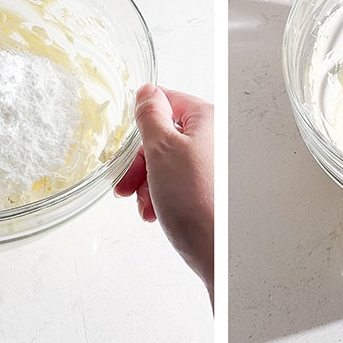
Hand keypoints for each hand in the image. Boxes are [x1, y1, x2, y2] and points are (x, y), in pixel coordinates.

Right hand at [116, 85, 214, 305]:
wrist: (216, 250)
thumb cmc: (196, 200)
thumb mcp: (161, 149)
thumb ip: (150, 115)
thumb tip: (146, 92)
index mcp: (208, 119)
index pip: (167, 100)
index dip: (142, 122)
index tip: (127, 140)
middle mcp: (216, 138)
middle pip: (164, 136)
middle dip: (140, 162)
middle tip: (126, 183)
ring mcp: (214, 165)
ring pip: (167, 163)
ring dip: (147, 183)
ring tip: (144, 204)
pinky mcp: (210, 189)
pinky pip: (177, 182)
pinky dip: (160, 195)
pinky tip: (155, 213)